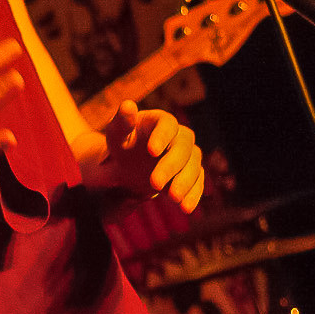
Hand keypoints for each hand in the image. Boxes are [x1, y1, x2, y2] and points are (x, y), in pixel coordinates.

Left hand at [86, 101, 204, 212]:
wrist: (129, 165)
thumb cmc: (121, 144)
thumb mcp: (116, 133)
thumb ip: (122, 121)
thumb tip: (127, 105)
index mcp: (161, 120)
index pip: (168, 124)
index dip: (161, 136)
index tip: (151, 151)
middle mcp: (179, 136)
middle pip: (183, 147)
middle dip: (170, 166)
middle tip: (154, 183)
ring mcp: (187, 155)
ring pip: (194, 166)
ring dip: (185, 183)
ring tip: (172, 198)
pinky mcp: (191, 173)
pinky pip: (198, 182)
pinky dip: (193, 195)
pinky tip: (185, 208)